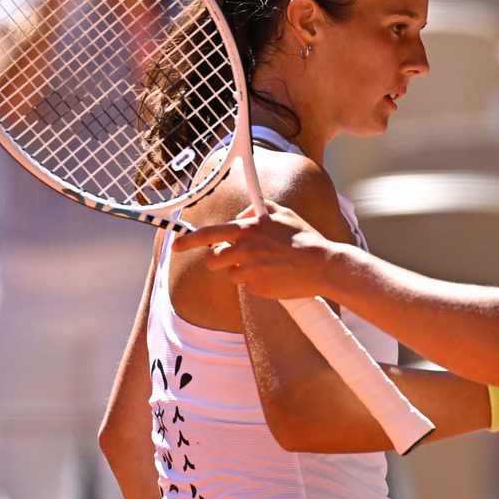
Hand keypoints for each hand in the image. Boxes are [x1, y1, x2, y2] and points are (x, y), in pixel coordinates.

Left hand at [172, 204, 344, 300]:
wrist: (322, 265)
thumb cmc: (304, 238)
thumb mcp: (284, 214)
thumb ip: (258, 210)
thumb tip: (242, 215)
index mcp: (249, 229)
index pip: (210, 233)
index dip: (188, 240)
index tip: (176, 246)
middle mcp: (245, 249)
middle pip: (213, 260)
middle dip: (218, 261)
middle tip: (233, 259)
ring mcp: (250, 271)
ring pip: (231, 275)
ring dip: (241, 272)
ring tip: (264, 266)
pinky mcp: (257, 288)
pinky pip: (247, 287)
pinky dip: (257, 283)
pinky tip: (274, 276)